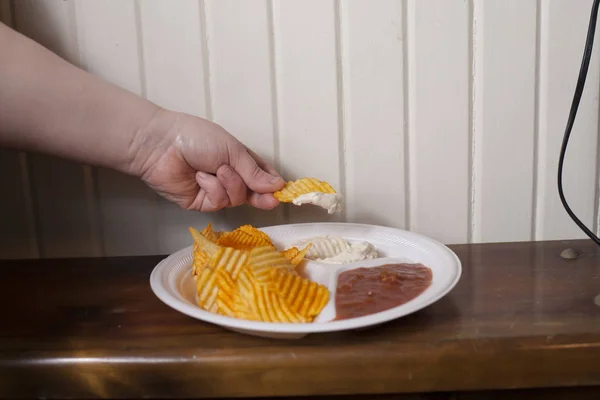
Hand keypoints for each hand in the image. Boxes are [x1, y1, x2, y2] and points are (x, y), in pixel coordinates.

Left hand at [131, 110, 284, 211]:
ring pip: (236, 198)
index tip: (283, 192)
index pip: (263, 176)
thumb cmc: (197, 138)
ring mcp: (215, 191)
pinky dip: (212, 189)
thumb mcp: (232, 150)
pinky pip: (218, 202)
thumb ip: (254, 172)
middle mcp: (229, 177)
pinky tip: (201, 178)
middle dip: (260, 194)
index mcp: (239, 159)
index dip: (273, 185)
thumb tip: (278, 186)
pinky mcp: (202, 203)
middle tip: (270, 200)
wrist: (161, 145)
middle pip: (253, 193)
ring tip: (215, 170)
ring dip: (229, 184)